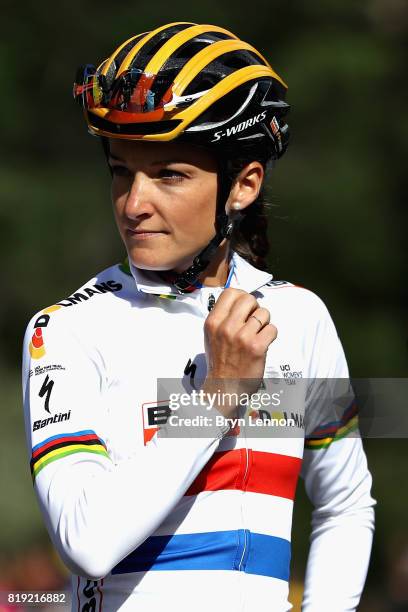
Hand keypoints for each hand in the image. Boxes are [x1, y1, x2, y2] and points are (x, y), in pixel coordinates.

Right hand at [202, 288, 277, 417]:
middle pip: (249, 299)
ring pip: (264, 313)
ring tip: (258, 333)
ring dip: (265, 322)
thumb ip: (223, 317)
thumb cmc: (219, 361)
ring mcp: (242, 337)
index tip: (245, 307)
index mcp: (213, 322)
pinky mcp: (256, 347)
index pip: (231, 292)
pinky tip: (264, 343)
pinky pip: (272, 329)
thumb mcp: (211, 335)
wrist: (223, 386)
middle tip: (254, 320)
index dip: (242, 297)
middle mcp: (226, 327)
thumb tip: (240, 300)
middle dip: (255, 307)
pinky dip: (271, 335)